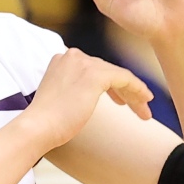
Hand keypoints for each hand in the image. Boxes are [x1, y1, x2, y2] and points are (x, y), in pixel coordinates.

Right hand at [18, 48, 153, 151]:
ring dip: (134, 93)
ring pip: (118, 75)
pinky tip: (145, 100)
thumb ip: (76, 89)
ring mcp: (84, 63)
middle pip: (108, 71)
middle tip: (138, 109)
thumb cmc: (47, 122)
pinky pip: (125, 78)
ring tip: (144, 112)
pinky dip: (137, 89)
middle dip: (125, 91)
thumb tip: (90, 95)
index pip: (95, 69)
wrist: (38, 127)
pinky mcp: (95, 75)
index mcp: (62, 59)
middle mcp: (73, 56)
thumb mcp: (62, 97)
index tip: (122, 102)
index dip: (112, 86)